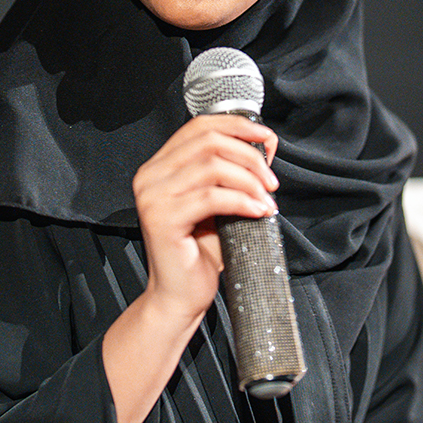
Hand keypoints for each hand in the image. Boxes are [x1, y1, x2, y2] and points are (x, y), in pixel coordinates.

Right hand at [104, 114, 279, 422]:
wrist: (180, 296)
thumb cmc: (200, 252)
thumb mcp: (216, 203)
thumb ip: (227, 173)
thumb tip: (263, 147)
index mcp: (160, 167)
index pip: (199, 126)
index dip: (238, 126)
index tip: (267, 139)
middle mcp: (150, 177)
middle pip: (208, 142)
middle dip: (249, 155)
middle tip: (271, 180)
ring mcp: (152, 197)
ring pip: (212, 166)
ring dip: (249, 180)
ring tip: (267, 200)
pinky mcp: (162, 219)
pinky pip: (211, 197)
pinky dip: (242, 201)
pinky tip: (259, 212)